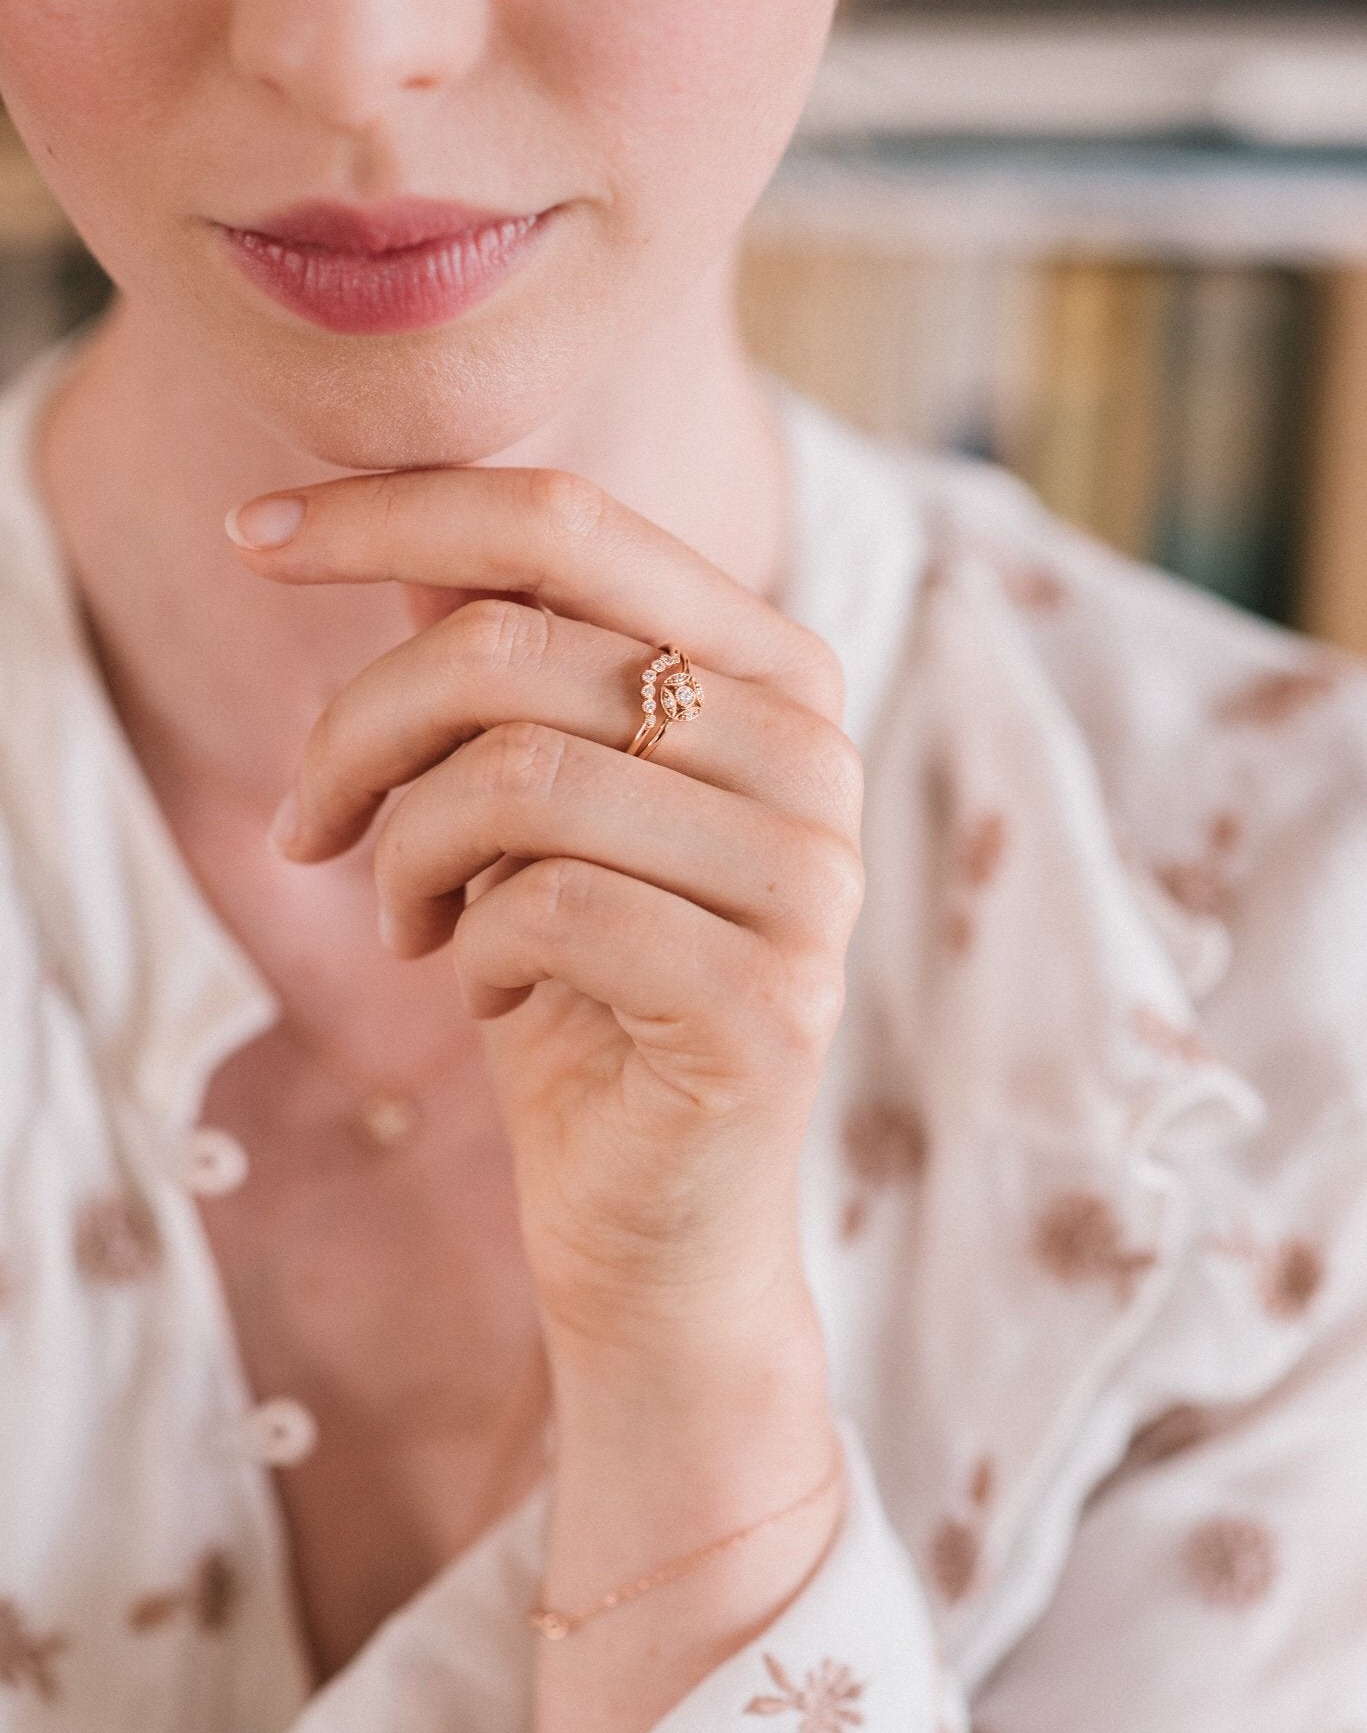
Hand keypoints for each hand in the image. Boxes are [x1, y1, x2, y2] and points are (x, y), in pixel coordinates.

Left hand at [228, 467, 863, 1368]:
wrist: (662, 1220)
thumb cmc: (585, 997)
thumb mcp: (528, 806)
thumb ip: (499, 659)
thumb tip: (392, 527)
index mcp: (773, 673)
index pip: (567, 526)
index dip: (393, 511)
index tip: (250, 536)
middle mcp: (816, 754)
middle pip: (514, 649)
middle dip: (358, 732)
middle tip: (308, 825)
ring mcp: (808, 881)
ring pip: (517, 775)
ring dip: (407, 853)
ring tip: (407, 920)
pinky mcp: (769, 1001)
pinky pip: (548, 907)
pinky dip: (475, 947)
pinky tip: (485, 989)